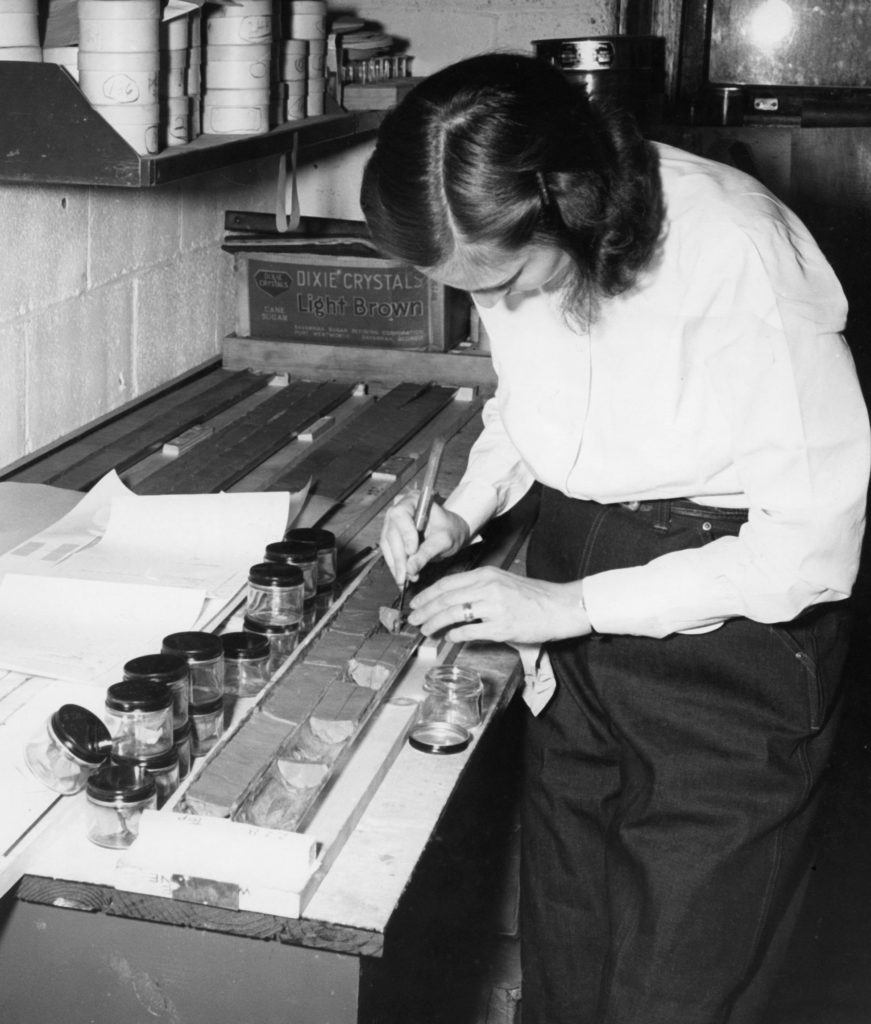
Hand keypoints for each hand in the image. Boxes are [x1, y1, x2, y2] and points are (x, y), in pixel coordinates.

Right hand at [379, 490, 470, 585]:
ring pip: (387, 544)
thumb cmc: (450, 529)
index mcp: (413, 500)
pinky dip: (395, 565)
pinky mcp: (392, 535)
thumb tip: (410, 569)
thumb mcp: (444, 541)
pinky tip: (401, 577)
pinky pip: (389, 551)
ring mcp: (393, 522)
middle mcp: (399, 508)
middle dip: (399, 557)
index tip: (413, 552)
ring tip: (404, 580)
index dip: (405, 533)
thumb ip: (427, 553)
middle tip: (406, 576)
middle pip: (392, 533)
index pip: (401, 515)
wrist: (451, 531)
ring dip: (395, 564)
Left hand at [407, 567, 592, 644]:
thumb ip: (479, 588)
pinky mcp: (502, 627)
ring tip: (425, 630)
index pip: (447, 583)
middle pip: (446, 598)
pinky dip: (455, 635)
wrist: (561, 606)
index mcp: (487, 575)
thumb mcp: (504, 582)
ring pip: (454, 613)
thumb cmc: (534, 596)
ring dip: (435, 623)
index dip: (427, 594)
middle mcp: (488, 588)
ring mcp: (495, 607)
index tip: (416, 603)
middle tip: (413, 619)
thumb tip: (454, 601)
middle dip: (425, 610)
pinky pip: (471, 631)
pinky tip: (448, 638)